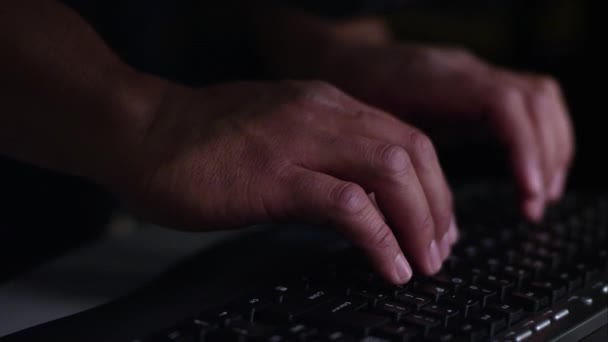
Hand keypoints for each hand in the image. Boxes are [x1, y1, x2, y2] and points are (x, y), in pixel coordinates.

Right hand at [113, 80, 457, 283]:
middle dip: (437, 207)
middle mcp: (321, 114)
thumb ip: (321, 152)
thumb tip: (358, 192)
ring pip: (391, 173)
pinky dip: (380, 239)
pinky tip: (389, 266)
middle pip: (412, 152)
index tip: (437, 222)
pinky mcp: (275, 177)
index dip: (434, 184)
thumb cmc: (201, 138)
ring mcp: (299, 142)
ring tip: (423, 263)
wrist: (141, 131)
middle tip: (439, 250)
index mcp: (325, 104)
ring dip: (418, 223)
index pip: (406, 135)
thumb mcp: (277, 131)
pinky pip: (348, 206)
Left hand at [319, 43, 574, 220]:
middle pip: (532, 99)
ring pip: (539, 98)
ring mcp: (475, 74)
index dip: (522, 147)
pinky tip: (531, 175)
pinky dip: (540, 140)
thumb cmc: (351, 96)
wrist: (351, 62)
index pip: (500, 102)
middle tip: (535, 204)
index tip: (528, 190)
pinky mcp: (480, 87)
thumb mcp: (360, 129)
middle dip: (545, 154)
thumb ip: (385, 168)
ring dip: (551, 148)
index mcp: (434, 79)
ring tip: (540, 196)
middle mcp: (463, 70)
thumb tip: (399, 226)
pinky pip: (529, 104)